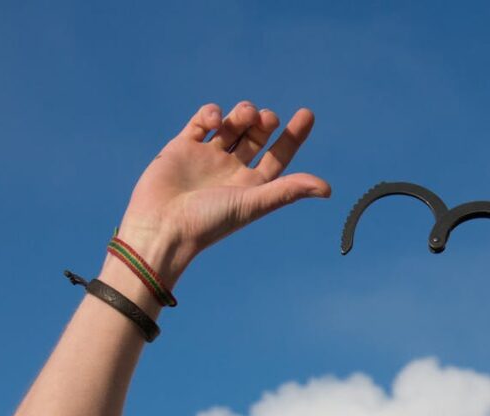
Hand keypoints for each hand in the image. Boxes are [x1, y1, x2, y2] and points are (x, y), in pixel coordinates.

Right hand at [112, 102, 330, 284]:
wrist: (161, 227)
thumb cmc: (209, 222)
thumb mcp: (253, 204)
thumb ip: (288, 191)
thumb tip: (327, 189)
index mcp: (252, 186)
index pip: (279, 155)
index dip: (294, 135)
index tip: (307, 114)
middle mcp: (231, 170)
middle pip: (256, 136)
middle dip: (265, 122)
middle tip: (268, 119)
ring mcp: (206, 157)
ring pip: (232, 125)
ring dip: (242, 114)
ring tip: (245, 116)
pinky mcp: (182, 147)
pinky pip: (202, 122)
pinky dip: (212, 114)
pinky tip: (216, 121)